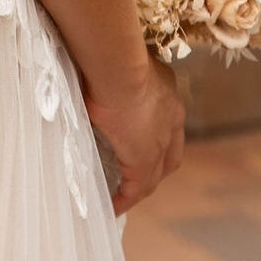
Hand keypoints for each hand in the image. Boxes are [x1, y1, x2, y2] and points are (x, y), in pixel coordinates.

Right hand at [85, 53, 184, 216]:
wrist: (116, 64)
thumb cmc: (108, 52)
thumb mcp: (113, 62)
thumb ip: (108, 72)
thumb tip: (88, 72)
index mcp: (165, 88)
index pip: (168, 121)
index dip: (157, 135)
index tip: (140, 141)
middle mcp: (172, 114)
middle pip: (170, 151)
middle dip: (157, 165)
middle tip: (136, 176)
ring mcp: (162, 139)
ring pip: (155, 172)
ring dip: (140, 185)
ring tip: (122, 197)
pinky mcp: (144, 159)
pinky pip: (137, 188)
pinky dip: (126, 199)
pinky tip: (112, 207)